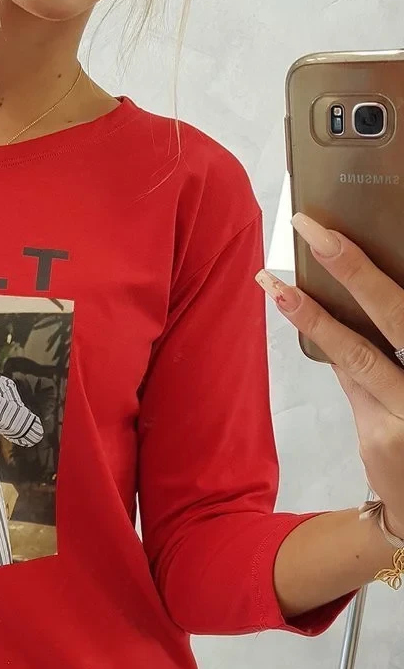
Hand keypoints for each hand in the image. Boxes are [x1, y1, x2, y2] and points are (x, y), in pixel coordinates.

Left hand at [256, 212, 403, 538]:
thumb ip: (399, 342)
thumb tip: (362, 287)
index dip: (373, 271)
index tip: (345, 234)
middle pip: (395, 317)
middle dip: (354, 269)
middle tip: (314, 230)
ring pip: (357, 356)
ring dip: (313, 316)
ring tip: (276, 284)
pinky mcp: (377, 439)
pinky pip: (350, 383)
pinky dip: (330, 348)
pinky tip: (296, 310)